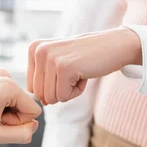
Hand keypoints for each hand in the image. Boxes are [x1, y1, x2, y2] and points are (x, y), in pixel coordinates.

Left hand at [0, 68, 41, 146]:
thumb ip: (23, 134)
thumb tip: (34, 125)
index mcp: (7, 85)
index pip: (34, 111)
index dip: (18, 123)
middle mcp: (3, 74)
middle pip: (24, 104)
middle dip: (10, 117)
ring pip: (15, 100)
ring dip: (3, 111)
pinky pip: (5, 94)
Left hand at [27, 27, 141, 104]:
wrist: (115, 45)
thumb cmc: (86, 57)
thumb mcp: (57, 62)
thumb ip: (44, 80)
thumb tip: (41, 102)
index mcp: (34, 49)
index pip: (32, 87)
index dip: (52, 86)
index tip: (66, 69)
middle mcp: (38, 51)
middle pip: (40, 94)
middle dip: (59, 90)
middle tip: (74, 71)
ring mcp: (50, 58)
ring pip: (50, 97)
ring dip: (69, 91)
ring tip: (79, 71)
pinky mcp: (64, 68)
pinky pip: (63, 96)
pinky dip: (77, 91)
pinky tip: (84, 74)